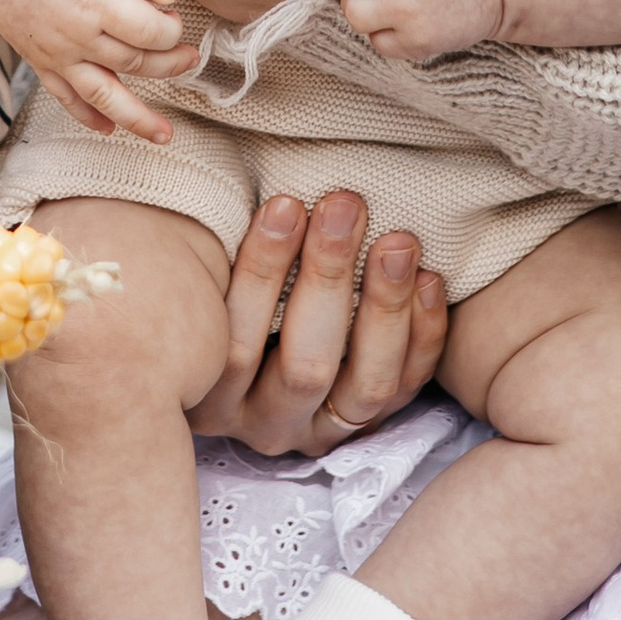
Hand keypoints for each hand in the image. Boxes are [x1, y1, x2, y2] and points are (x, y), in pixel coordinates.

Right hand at [0, 0, 193, 143]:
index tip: (173, 17)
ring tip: (164, 134)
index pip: (149, 31)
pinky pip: (65, 98)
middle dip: (169, 64)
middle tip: (188, 58)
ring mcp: (56, 54)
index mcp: (95, 2)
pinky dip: (88, 117)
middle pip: (135, 64)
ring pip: (104, 96)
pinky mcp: (41, 62)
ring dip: (137, 118)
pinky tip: (109, 128)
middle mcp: (76, 36)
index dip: (171, 29)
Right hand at [186, 193, 449, 454]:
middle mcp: (264, 423)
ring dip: (385, 307)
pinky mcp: (367, 423)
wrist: (244, 328)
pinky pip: (405, 388)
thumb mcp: (192, 269)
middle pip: (305, 366)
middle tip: (344, 205)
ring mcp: (320, 428)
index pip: (235, 344)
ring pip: (365, 386)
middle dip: (328, 277)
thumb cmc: (204, 278)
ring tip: (397, 241)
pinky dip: (422, 335)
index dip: (262, 272)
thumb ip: (200, 248)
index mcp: (207, 393)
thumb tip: (204, 191)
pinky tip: (428, 279)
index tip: (286, 204)